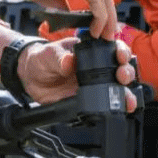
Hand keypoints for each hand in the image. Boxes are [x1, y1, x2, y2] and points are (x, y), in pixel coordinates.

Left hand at [18, 37, 137, 111]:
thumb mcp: (48, 53)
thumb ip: (59, 57)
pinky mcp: (89, 100)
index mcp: (89, 51)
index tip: (120, 56)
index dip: (120, 51)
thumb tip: (69, 61)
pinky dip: (116, 107)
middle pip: (120, 68)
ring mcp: (94, 84)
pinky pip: (105, 104)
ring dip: (126, 93)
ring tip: (127, 98)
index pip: (112, 48)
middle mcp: (96, 68)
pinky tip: (120, 109)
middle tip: (122, 75)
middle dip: (126, 72)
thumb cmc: (42, 58)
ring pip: (117, 88)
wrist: (30, 77)